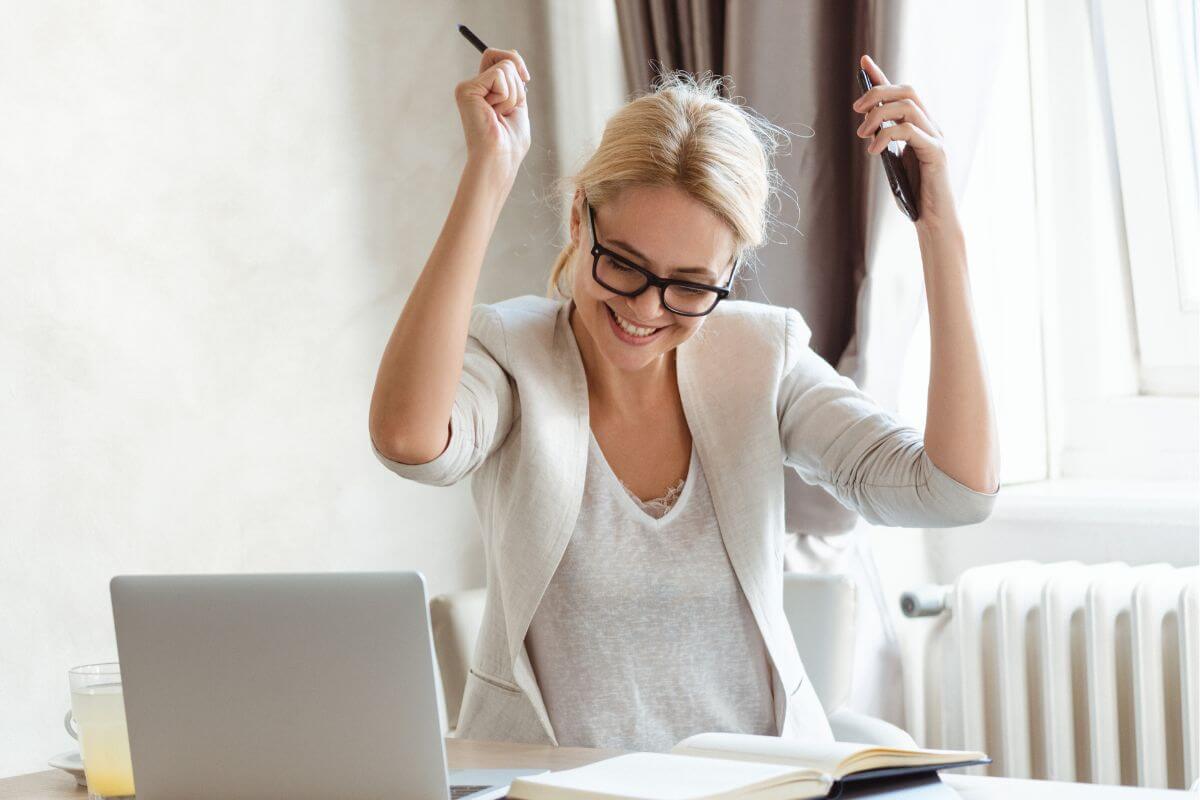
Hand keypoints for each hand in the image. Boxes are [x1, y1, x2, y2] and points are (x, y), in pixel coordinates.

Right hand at [455, 47, 531, 184]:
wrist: (500, 159)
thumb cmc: (510, 142)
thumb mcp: (518, 104)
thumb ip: (515, 81)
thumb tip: (513, 54)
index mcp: (484, 91)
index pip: (499, 58)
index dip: (515, 62)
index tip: (526, 78)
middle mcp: (474, 87)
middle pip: (504, 58)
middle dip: (518, 83)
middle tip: (508, 109)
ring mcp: (468, 87)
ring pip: (506, 67)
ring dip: (513, 95)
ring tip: (500, 115)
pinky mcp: (466, 90)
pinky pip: (499, 75)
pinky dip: (506, 96)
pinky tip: (494, 113)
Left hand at [852, 54, 956, 230]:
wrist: (933, 220)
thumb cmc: (913, 193)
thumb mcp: (893, 161)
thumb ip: (886, 141)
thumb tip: (868, 123)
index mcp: (920, 126)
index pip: (901, 93)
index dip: (882, 75)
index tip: (863, 62)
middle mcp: (931, 127)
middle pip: (907, 91)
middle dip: (878, 93)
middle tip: (857, 111)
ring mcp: (936, 138)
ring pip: (908, 106)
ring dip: (879, 115)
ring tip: (863, 135)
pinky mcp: (937, 152)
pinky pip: (911, 130)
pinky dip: (887, 135)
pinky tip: (873, 151)